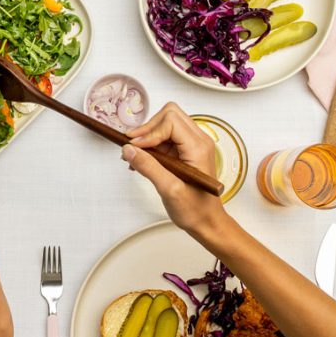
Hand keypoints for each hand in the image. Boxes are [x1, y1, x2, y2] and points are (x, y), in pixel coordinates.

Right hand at [121, 103, 226, 234]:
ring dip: (148, 136)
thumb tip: (128, 149)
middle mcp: (198, 142)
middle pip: (170, 115)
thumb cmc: (196, 209)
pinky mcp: (185, 152)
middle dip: (148, 128)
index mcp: (198, 148)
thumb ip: (148, 167)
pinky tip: (142, 161)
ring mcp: (193, 145)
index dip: (149, 132)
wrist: (207, 222)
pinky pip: (166, 138)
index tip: (135, 147)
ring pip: (166, 124)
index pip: (170, 121)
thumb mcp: (169, 189)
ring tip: (135, 156)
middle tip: (133, 146)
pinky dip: (151, 145)